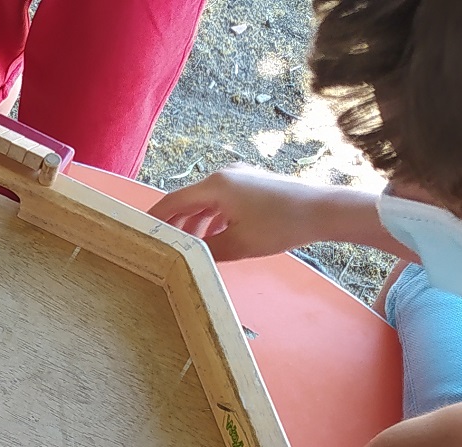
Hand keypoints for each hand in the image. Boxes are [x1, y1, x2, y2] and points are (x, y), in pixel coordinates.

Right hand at [149, 166, 352, 262]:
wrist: (322, 211)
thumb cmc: (280, 225)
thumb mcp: (237, 245)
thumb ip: (206, 250)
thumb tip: (186, 255)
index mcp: (216, 186)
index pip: (174, 201)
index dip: (155, 217)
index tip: (139, 231)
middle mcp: (225, 176)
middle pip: (189, 201)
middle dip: (175, 224)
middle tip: (161, 246)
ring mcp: (240, 179)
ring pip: (206, 203)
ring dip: (195, 225)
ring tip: (188, 249)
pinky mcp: (253, 186)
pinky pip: (223, 203)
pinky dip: (213, 220)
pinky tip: (214, 239)